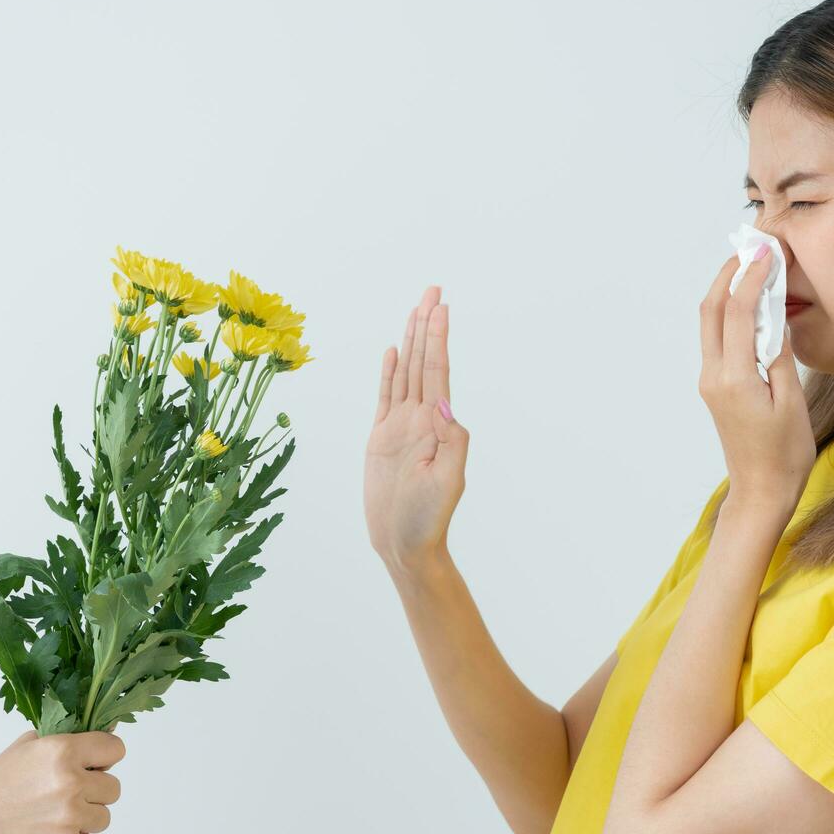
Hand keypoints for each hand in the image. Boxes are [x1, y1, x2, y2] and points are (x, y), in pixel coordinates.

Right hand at [0, 729, 124, 833]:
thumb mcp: (29, 746)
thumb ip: (69, 740)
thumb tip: (109, 729)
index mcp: (63, 751)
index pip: (115, 749)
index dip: (105, 758)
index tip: (94, 764)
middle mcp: (71, 783)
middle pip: (114, 788)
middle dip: (95, 791)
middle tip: (67, 794)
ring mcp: (69, 817)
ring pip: (103, 818)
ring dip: (85, 818)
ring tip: (53, 815)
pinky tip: (45, 833)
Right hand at [364, 285, 468, 578]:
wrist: (404, 543)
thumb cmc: (429, 518)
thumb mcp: (448, 481)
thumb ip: (452, 441)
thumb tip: (445, 405)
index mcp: (438, 425)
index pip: (438, 371)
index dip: (438, 338)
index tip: (441, 306)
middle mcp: (420, 419)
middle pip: (423, 362)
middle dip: (427, 326)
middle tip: (432, 290)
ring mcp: (400, 426)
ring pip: (405, 373)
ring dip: (410, 341)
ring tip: (415, 309)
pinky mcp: (381, 438)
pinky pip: (384, 396)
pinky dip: (388, 372)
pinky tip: (392, 351)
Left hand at [698, 248, 814, 512]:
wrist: (761, 491)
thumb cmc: (784, 454)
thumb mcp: (792, 401)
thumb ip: (778, 355)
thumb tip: (772, 315)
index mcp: (734, 378)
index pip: (737, 313)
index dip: (751, 277)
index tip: (767, 251)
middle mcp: (713, 376)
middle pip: (711, 310)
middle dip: (728, 274)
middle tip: (752, 247)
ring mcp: (709, 381)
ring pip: (709, 323)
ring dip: (726, 291)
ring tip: (750, 265)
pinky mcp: (714, 387)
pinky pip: (717, 339)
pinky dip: (729, 314)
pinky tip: (749, 303)